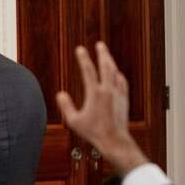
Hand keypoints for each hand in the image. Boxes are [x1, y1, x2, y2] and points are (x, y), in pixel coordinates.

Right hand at [55, 41, 146, 174]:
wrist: (114, 140)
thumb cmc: (94, 132)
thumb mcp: (74, 120)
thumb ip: (66, 106)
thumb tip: (61, 94)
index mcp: (95, 93)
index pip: (88, 70)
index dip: (83, 58)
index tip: (80, 49)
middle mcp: (108, 91)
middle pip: (106, 66)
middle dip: (102, 54)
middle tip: (99, 44)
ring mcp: (118, 94)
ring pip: (115, 72)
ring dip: (110, 62)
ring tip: (107, 56)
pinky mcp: (124, 99)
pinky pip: (122, 82)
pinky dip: (118, 74)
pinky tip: (116, 73)